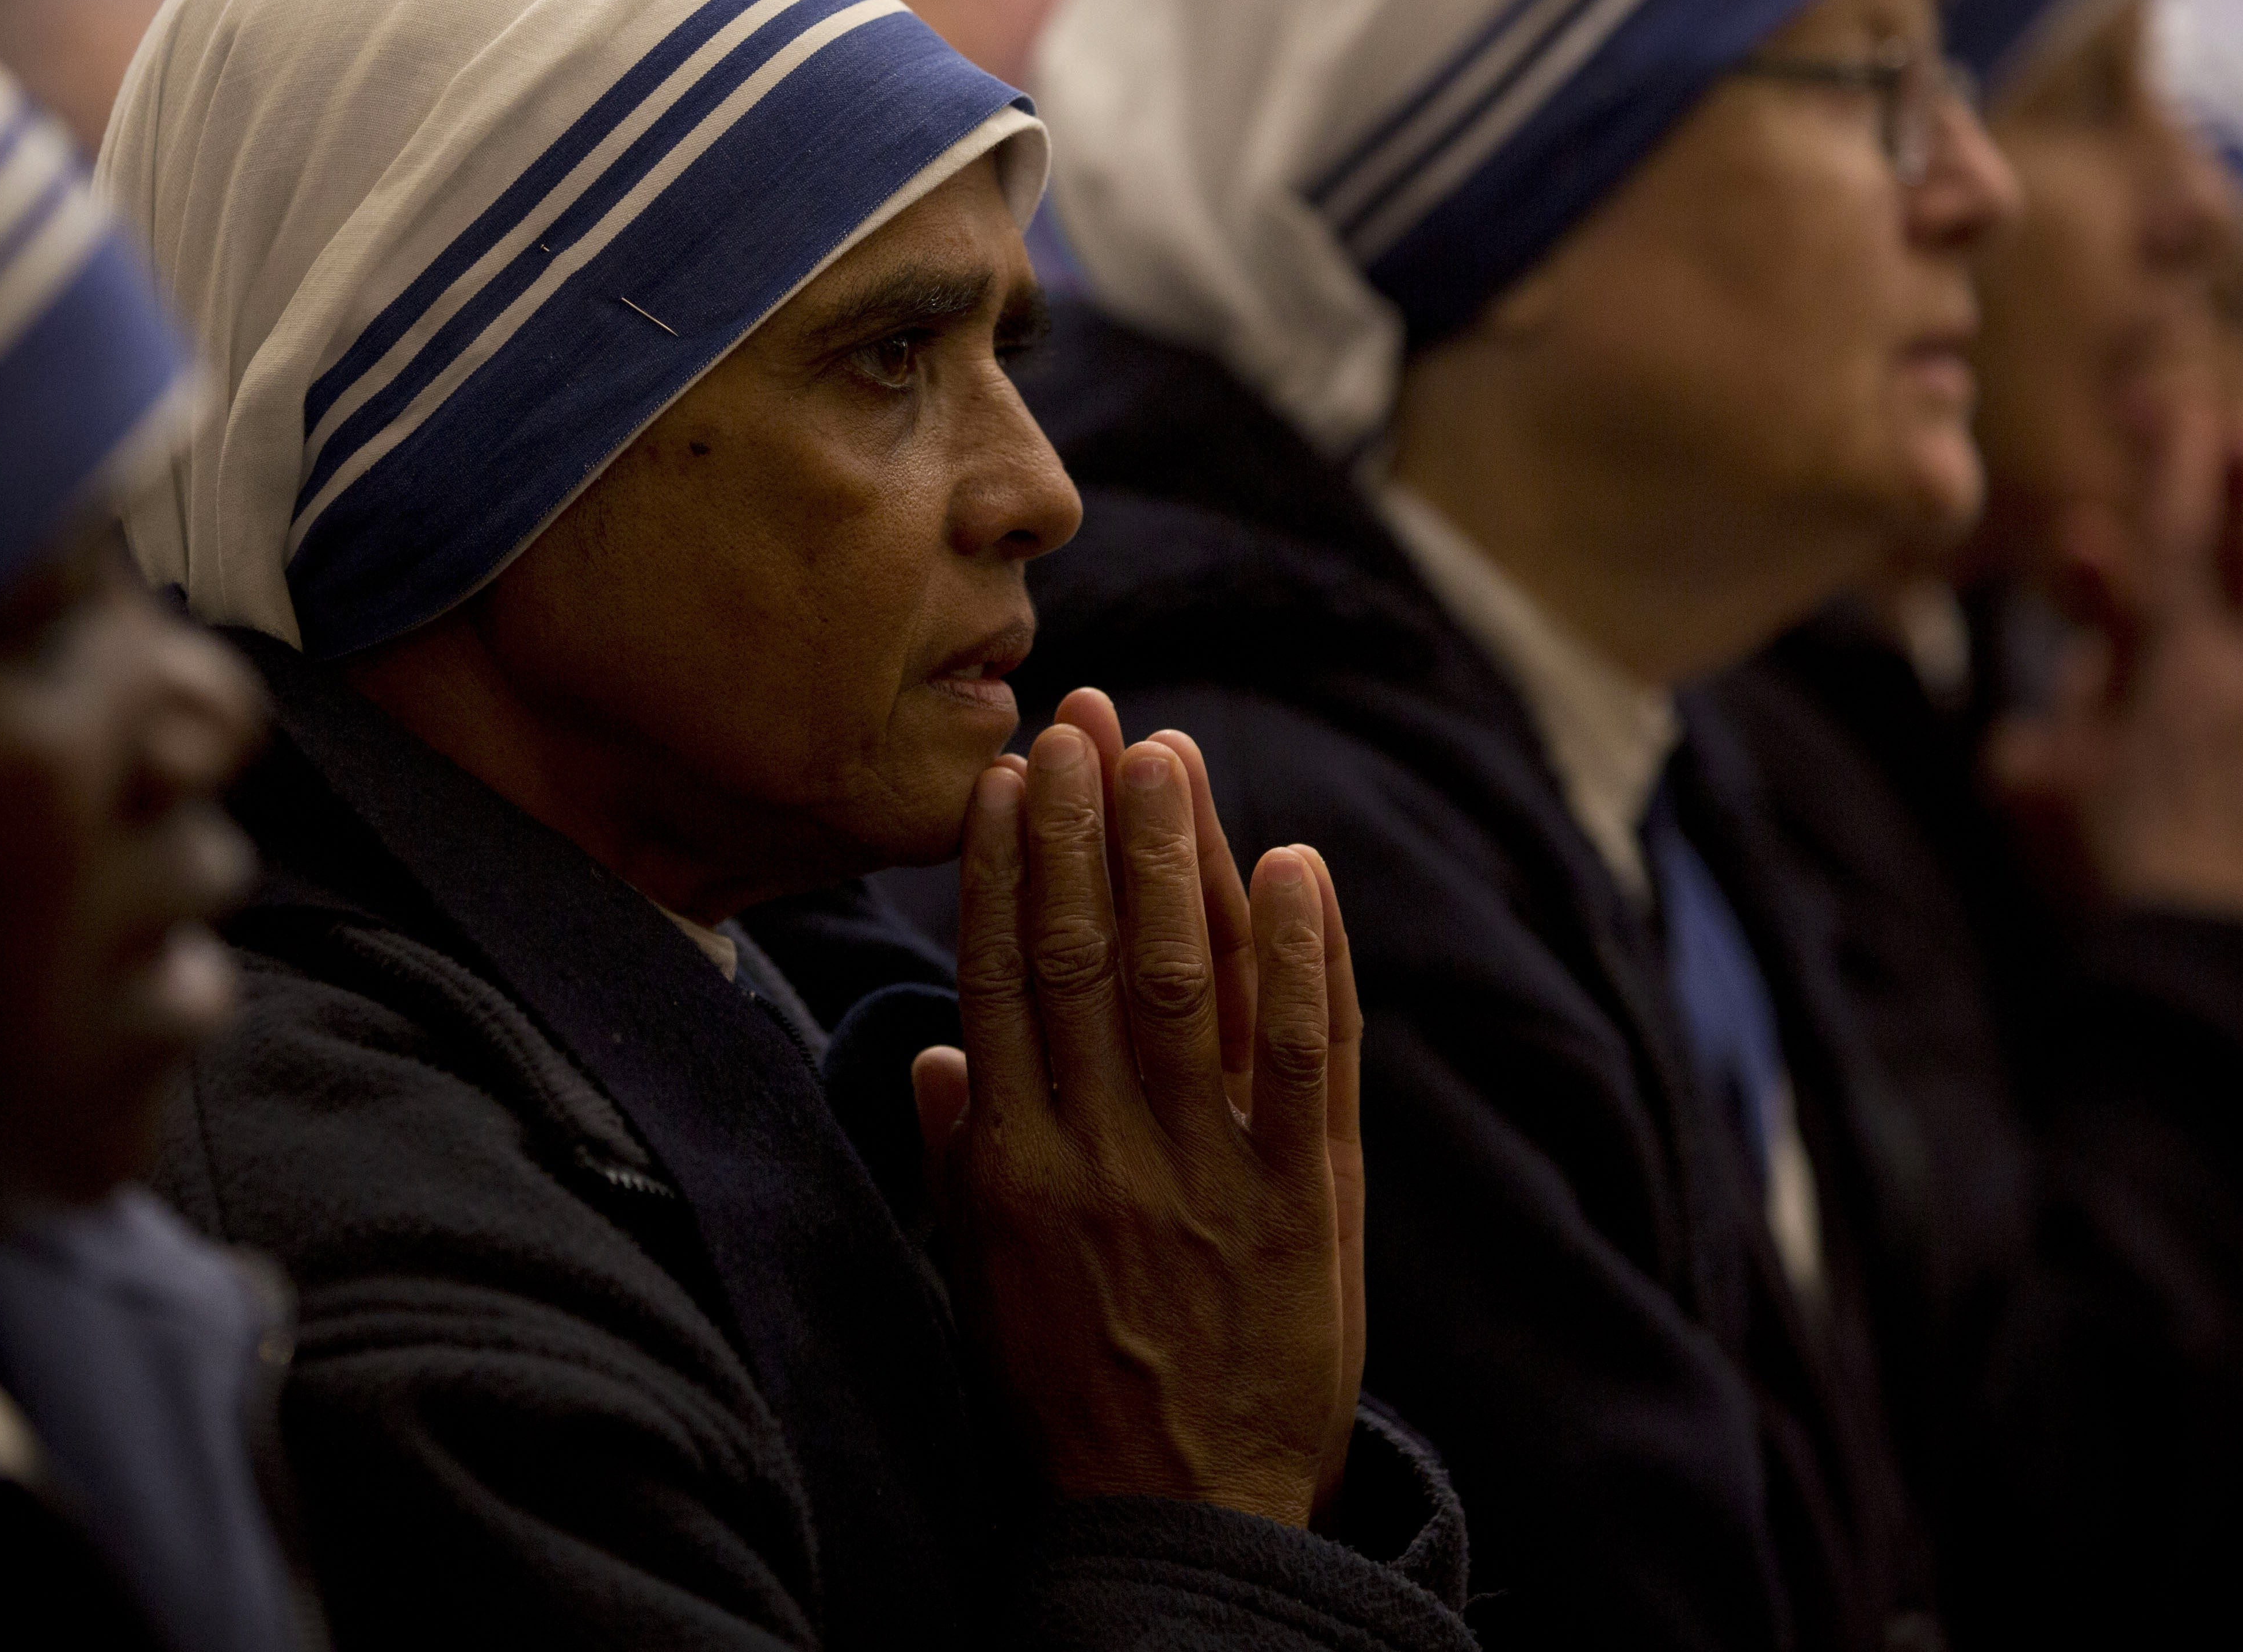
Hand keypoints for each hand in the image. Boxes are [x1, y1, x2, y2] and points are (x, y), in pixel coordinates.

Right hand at [910, 697, 1364, 1526]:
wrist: (1182, 1521)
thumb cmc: (1067, 1393)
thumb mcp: (980, 1278)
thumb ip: (958, 1158)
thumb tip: (933, 1052)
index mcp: (1014, 1167)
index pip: (1005, 980)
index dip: (1011, 868)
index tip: (1013, 776)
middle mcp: (1102, 1155)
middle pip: (1089, 956)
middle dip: (1088, 827)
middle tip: (1088, 720)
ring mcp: (1207, 1176)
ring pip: (1186, 984)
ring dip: (1177, 857)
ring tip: (1167, 756)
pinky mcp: (1306, 1206)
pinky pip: (1310, 1061)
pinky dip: (1305, 958)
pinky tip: (1295, 865)